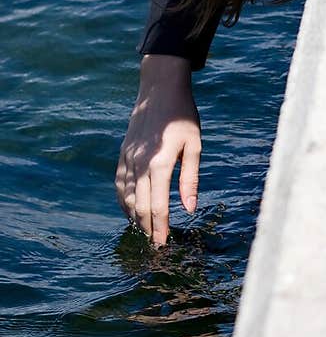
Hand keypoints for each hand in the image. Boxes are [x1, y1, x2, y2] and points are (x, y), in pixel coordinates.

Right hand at [115, 55, 200, 246]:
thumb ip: (190, 179)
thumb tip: (189, 209)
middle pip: (141, 206)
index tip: (163, 245)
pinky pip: (120, 184)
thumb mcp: (194, 146)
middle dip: (148, 229)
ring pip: (127, 198)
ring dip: (135, 218)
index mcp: (159, 164)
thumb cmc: (183, 117)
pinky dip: (124, 202)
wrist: (159, 90)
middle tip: (155, 246)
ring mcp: (128, 159)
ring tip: (144, 233)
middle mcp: (139, 164)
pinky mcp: (123, 154)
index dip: (161, 228)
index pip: (159, 206)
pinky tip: (131, 211)